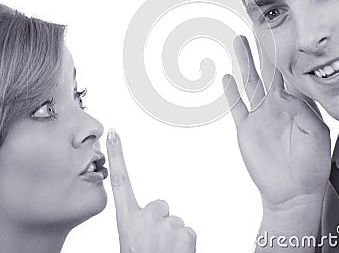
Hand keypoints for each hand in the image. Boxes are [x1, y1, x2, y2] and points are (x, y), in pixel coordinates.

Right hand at [106, 129, 196, 252]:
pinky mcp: (185, 231)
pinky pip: (187, 230)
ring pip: (174, 221)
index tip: (114, 134)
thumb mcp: (132, 244)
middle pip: (160, 206)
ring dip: (173, 237)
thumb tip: (150, 218)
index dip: (117, 156)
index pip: (121, 181)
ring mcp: (165, 224)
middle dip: (160, 222)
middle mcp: (144, 218)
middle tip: (156, 247)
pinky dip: (185, 244)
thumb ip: (139, 225)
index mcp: (127, 222)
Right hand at [223, 35, 330, 211]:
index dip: (285, 52)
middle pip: (267, 69)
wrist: (293, 191)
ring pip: (249, 81)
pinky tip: (225, 76)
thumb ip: (301, 111)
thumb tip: (281, 94)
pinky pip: (236, 105)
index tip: (280, 32)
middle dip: (262, 48)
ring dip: (244, 61)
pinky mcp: (245, 127)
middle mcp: (276, 103)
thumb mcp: (316, 134)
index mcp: (296, 102)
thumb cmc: (311, 164)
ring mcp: (259, 114)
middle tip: (256, 26)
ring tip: (238, 40)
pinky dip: (230, 92)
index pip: (290, 71)